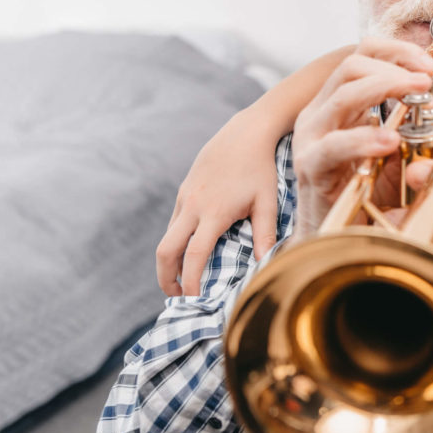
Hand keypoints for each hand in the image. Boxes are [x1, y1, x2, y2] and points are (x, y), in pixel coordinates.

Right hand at [156, 107, 280, 296]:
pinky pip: (173, 223)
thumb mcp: (267, 202)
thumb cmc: (260, 169)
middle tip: (176, 296)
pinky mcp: (184, 191)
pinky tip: (188, 251)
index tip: (193, 299)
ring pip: (167, 237)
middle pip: (166, 250)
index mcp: (214, 213)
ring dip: (169, 261)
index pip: (194, 255)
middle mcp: (193, 206)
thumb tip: (266, 265)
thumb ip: (266, 235)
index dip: (190, 281)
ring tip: (181, 279)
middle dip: (166, 277)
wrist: (244, 134)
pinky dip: (175, 242)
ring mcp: (185, 198)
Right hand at [291, 37, 432, 238]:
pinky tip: (392, 140)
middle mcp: (322, 113)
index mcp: (342, 102)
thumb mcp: (410, 147)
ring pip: (342, 96)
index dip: (398, 50)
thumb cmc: (371, 192)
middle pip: (351, 66)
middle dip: (395, 65)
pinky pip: (333, 146)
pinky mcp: (311, 168)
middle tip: (430, 78)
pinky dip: (364, 139)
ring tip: (420, 95)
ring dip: (385, 89)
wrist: (342, 241)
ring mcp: (312, 138)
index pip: (363, 54)